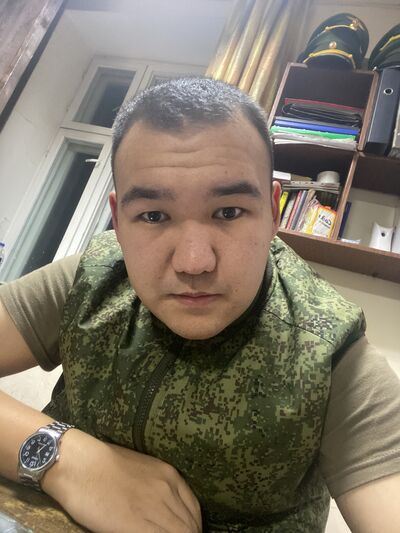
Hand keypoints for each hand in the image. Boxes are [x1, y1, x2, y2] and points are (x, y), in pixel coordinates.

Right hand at [42, 429, 201, 532]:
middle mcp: (167, 491)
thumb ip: (157, 487)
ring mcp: (154, 508)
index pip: (193, 511)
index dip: (192, 527)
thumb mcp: (141, 469)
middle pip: (190, 526)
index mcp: (170, 476)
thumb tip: (163, 508)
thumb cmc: (103, 463)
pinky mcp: (137, 525)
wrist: (80, 464)